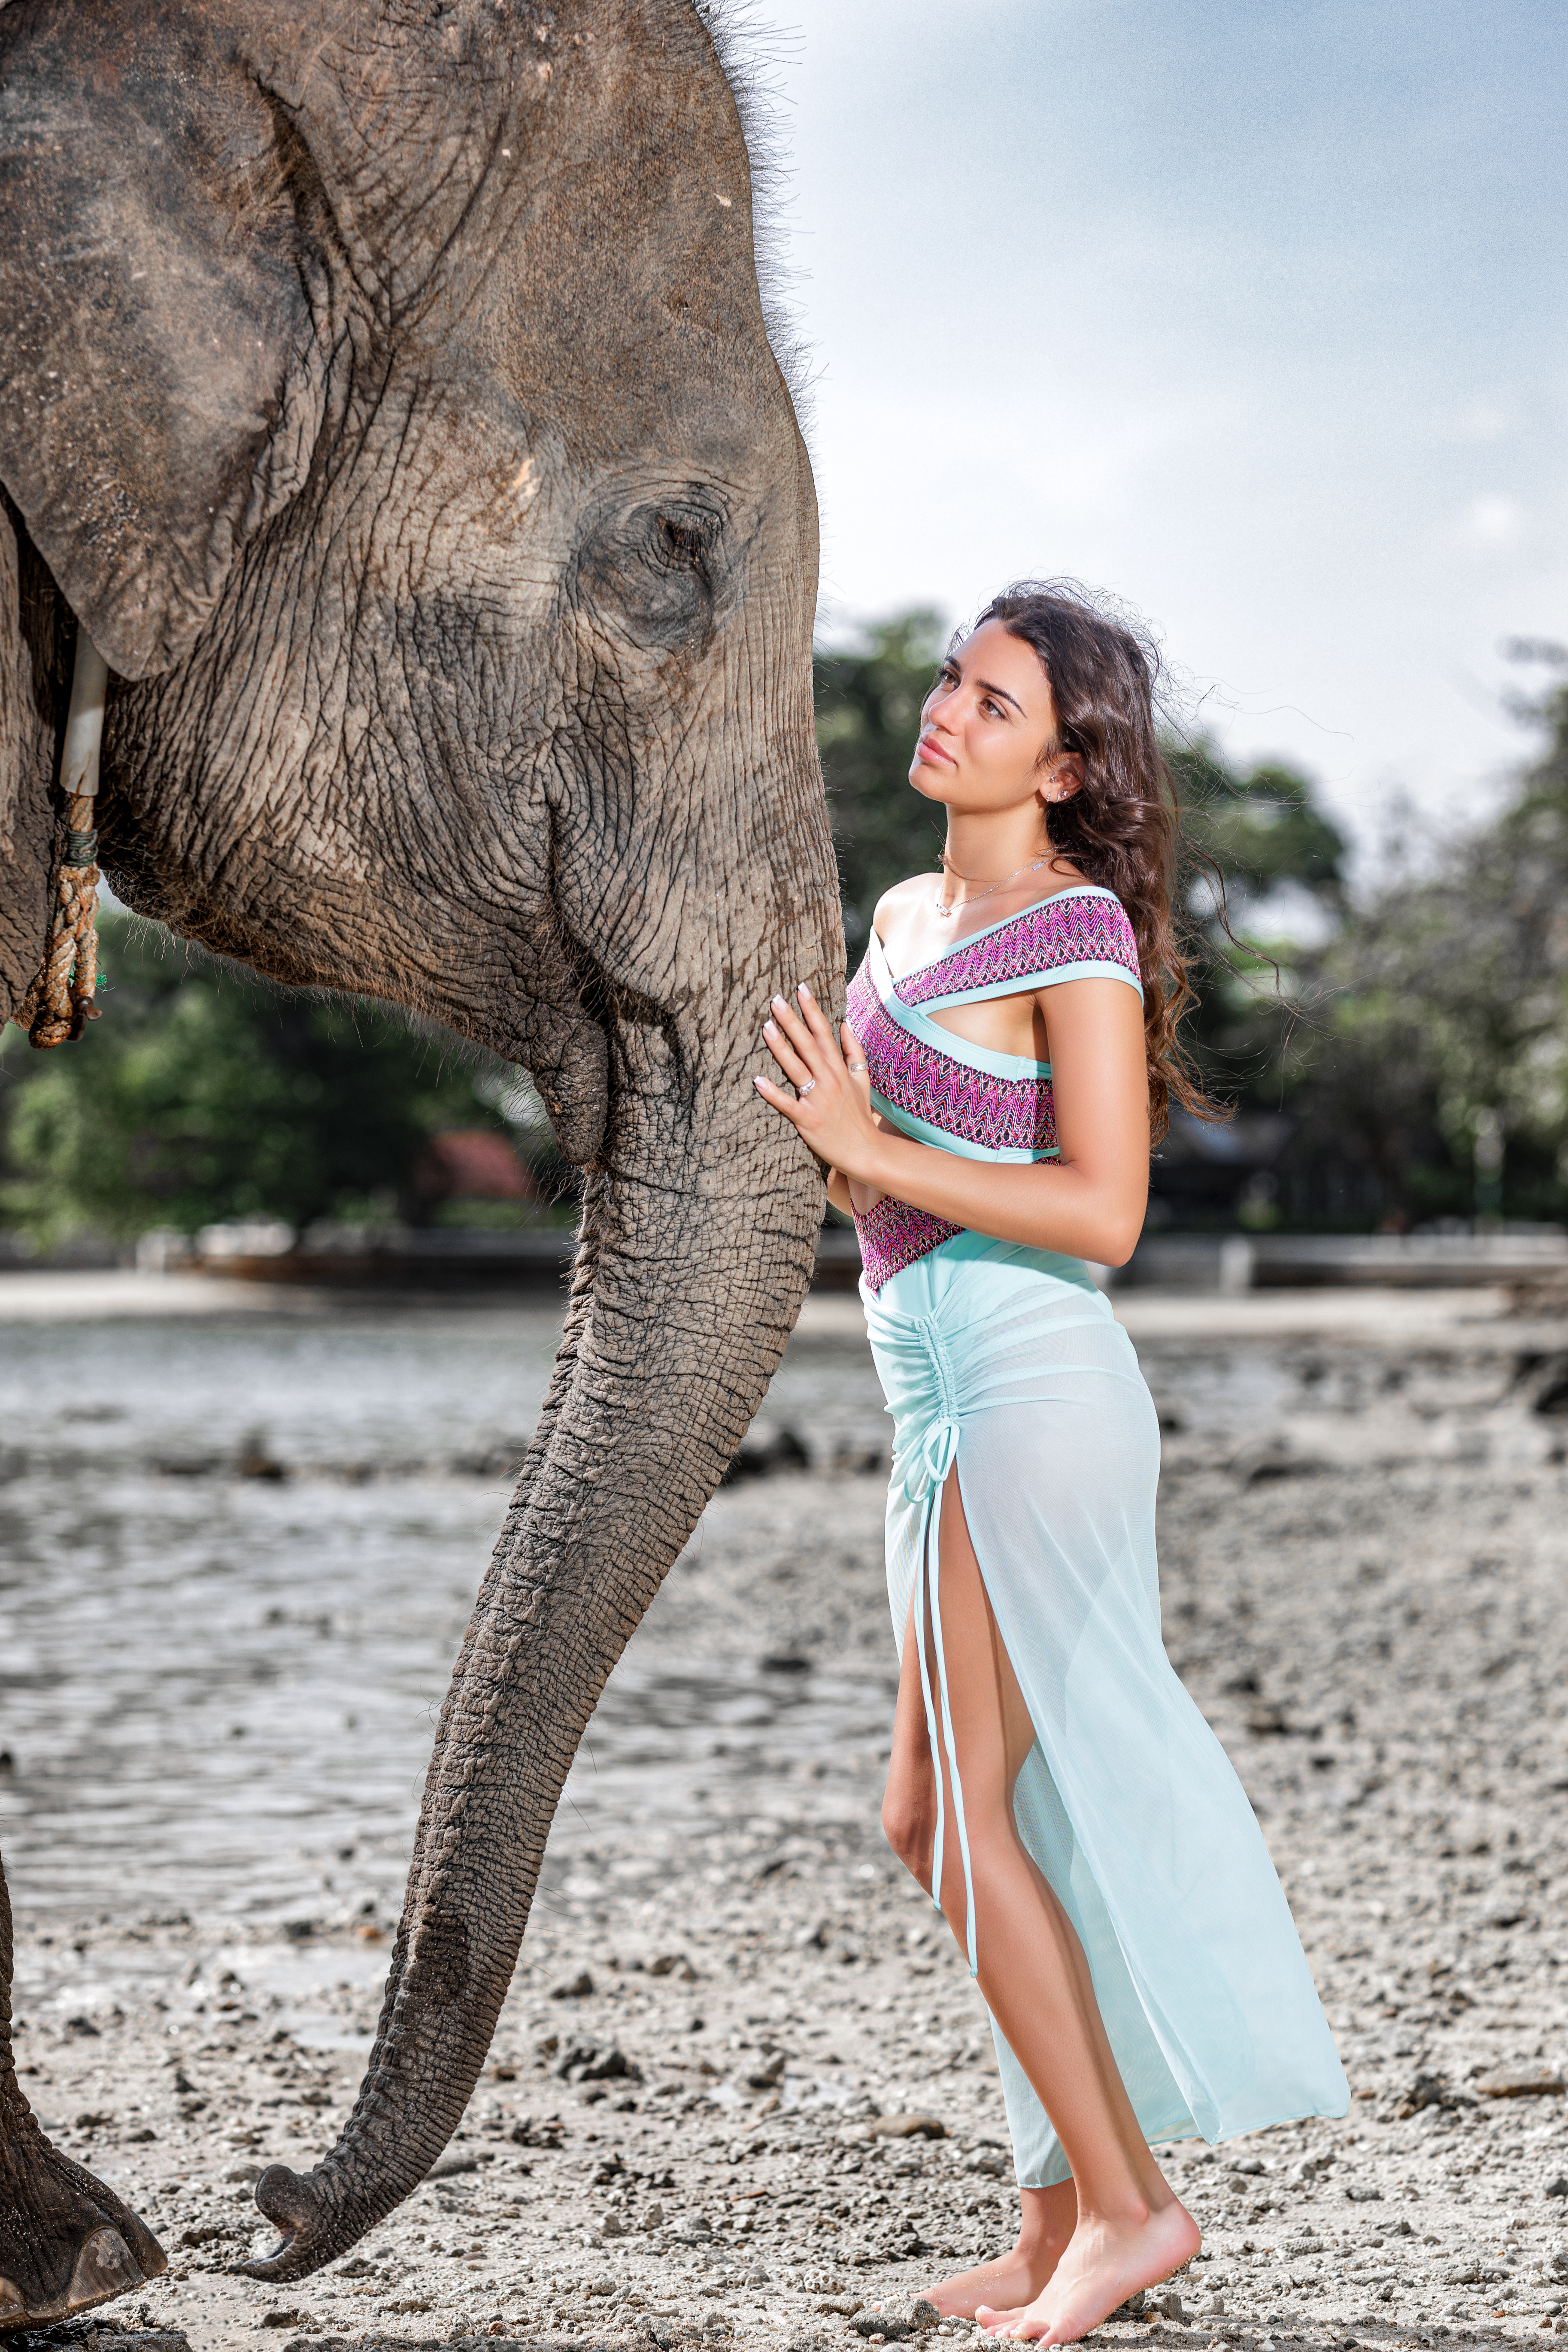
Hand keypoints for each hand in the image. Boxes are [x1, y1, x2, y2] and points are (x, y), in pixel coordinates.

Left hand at [755, 985, 882, 1183]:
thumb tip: (845, 1023)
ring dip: (781, 1048)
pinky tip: (757, 1081)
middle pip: (808, 1045)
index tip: (801, 989)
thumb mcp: (863, 1079)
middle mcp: (829, 1080)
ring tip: (766, 1027)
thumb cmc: (859, 1116)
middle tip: (775, 1000)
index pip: (824, 1033)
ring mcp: (818, 1100)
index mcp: (839, 1069)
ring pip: (796, 1068)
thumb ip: (854, 1051)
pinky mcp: (808, 1120)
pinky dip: (773, 1093)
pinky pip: (787, 1104)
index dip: (812, 1010)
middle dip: (792, 1021)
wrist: (865, 1150)